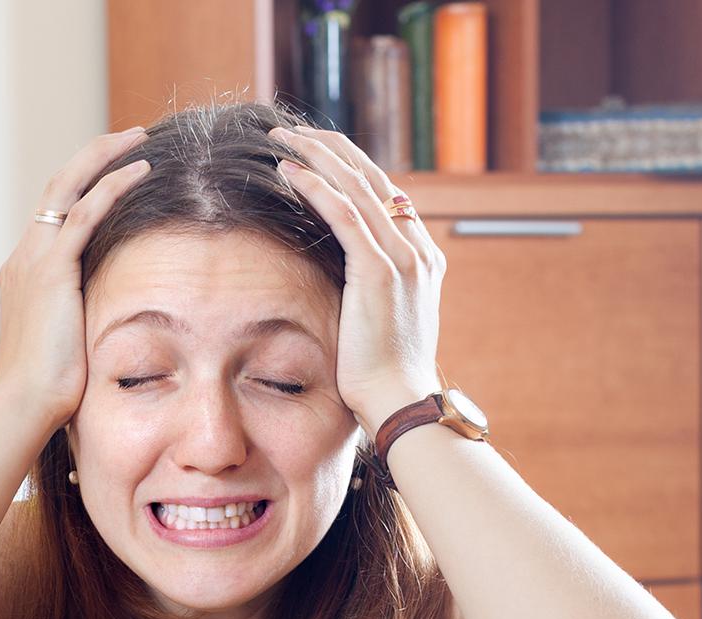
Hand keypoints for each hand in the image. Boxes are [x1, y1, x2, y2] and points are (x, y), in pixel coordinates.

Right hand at [0, 127, 152, 426]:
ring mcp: (34, 259)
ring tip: (140, 139)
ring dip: (104, 156)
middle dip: (93, 154)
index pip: (53, 212)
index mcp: (25, 272)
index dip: (84, 184)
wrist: (23, 403)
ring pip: (67, 185)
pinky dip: (112, 184)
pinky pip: (85, 211)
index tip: (117, 170)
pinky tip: (141, 171)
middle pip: (56, 185)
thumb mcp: (67, 340)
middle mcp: (24, 256)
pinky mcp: (51, 269)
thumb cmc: (47, 387)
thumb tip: (114, 318)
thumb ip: (83, 315)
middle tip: (131, 136)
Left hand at [269, 125, 445, 434]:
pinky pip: (344, 213)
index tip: (313, 152)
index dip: (347, 167)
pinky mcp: (379, 271)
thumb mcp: (378, 324)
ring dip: (316, 156)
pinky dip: (316, 187)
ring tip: (281, 139)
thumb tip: (338, 285)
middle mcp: (416, 249)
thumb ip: (367, 294)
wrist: (399, 402)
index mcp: (420, 258)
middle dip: (329, 148)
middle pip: (372, 177)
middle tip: (291, 132)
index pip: (383, 195)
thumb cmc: (381, 377)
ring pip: (357, 185)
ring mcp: (403, 257)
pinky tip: (289, 171)